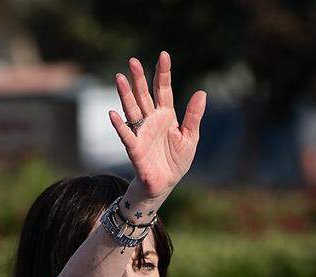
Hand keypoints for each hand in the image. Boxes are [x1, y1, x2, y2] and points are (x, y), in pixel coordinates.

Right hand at [109, 52, 206, 200]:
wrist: (166, 183)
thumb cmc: (177, 160)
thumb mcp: (190, 137)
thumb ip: (193, 116)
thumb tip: (202, 92)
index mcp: (166, 115)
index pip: (163, 90)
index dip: (163, 73)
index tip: (163, 55)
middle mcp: (151, 120)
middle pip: (143, 95)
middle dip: (139, 78)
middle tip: (132, 61)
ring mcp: (141, 132)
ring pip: (132, 110)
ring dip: (125, 95)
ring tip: (120, 78)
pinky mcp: (135, 148)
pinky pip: (126, 135)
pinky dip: (119, 125)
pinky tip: (113, 113)